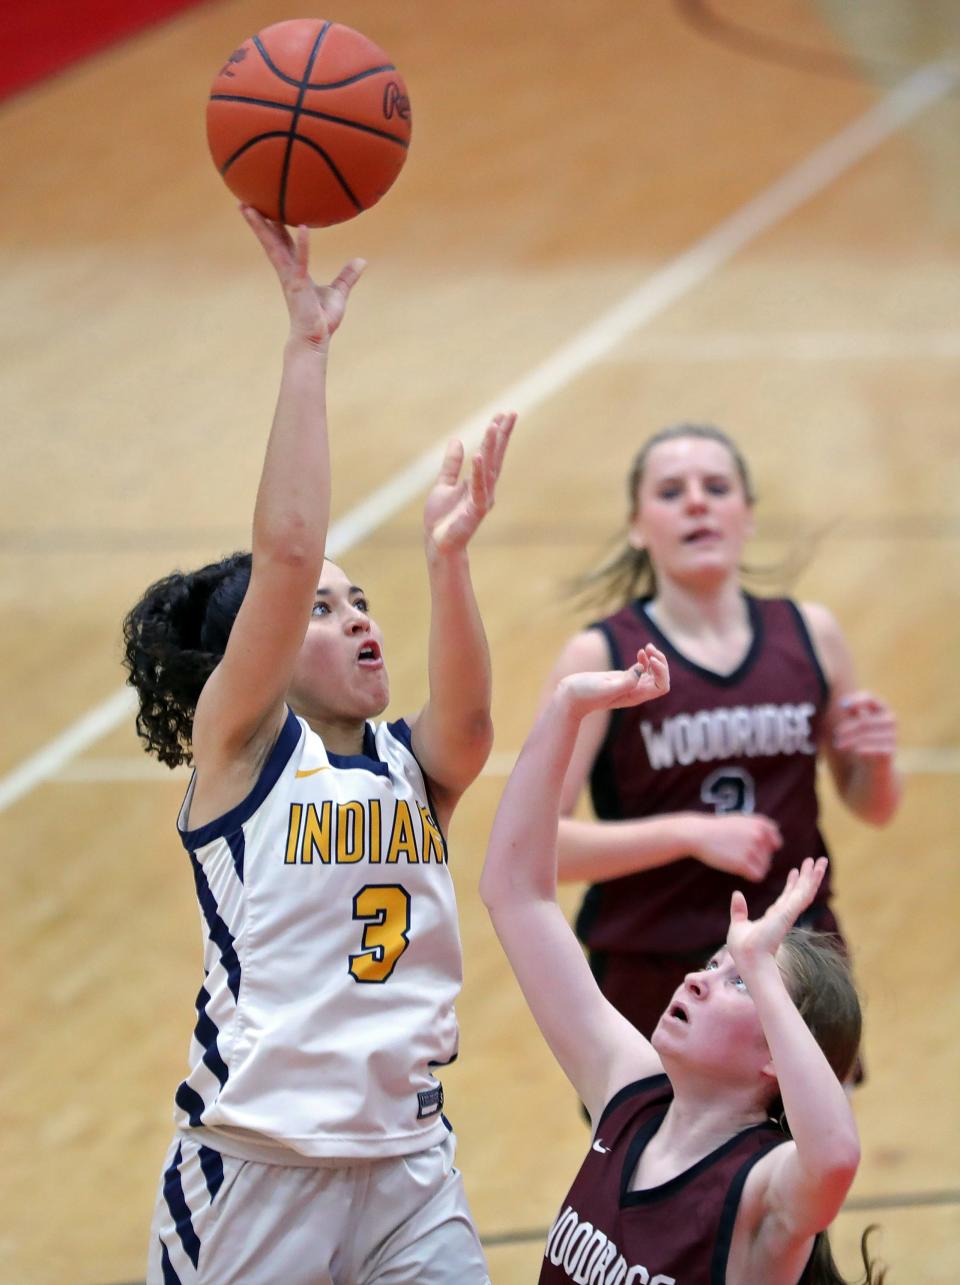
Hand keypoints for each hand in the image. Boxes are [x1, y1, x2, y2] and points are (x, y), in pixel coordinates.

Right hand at [241, 204, 364, 346]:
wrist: (316, 340)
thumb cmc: (323, 320)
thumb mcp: (339, 292)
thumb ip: (347, 276)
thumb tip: (362, 261)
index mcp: (295, 271)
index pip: (282, 243)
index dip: (273, 226)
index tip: (265, 207)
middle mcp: (288, 271)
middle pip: (270, 240)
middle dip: (257, 221)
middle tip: (244, 201)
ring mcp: (291, 277)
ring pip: (273, 246)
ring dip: (262, 226)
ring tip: (248, 208)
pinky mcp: (299, 285)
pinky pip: (302, 261)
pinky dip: (304, 245)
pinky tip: (304, 228)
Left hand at [423, 412, 515, 553]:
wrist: (437, 543)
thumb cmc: (442, 518)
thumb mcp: (444, 484)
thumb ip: (452, 464)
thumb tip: (457, 440)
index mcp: (478, 481)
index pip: (491, 453)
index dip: (497, 434)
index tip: (504, 414)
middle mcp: (485, 488)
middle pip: (496, 456)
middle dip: (502, 435)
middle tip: (510, 413)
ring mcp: (482, 498)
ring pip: (490, 468)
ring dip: (492, 446)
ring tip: (494, 425)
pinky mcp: (476, 510)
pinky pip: (478, 488)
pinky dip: (479, 472)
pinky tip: (479, 455)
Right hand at [559, 646, 669, 717]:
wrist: (570, 696)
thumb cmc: (586, 694)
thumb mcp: (606, 687)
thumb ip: (626, 681)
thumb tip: (642, 669)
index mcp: (635, 696)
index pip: (661, 687)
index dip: (662, 672)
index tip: (651, 660)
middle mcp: (636, 692)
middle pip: (661, 679)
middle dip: (661, 663)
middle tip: (650, 648)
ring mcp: (630, 685)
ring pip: (654, 673)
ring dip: (655, 659)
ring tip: (647, 647)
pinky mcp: (622, 678)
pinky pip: (642, 669)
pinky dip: (646, 659)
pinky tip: (640, 652)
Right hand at [689, 813, 781, 881]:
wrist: (699, 834)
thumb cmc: (719, 828)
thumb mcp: (742, 820)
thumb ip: (760, 826)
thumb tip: (777, 837)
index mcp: (761, 824)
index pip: (776, 843)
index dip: (764, 849)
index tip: (750, 849)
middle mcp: (759, 835)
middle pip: (769, 857)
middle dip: (757, 859)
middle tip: (738, 855)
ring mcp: (752, 849)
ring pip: (764, 867)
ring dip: (752, 868)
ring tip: (737, 861)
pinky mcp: (743, 863)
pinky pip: (758, 876)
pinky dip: (750, 875)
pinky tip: (739, 870)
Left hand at [727, 856, 827, 974]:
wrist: (749, 957)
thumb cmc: (743, 948)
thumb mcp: (739, 925)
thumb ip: (739, 910)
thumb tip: (736, 894)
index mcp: (773, 918)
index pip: (786, 898)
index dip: (791, 884)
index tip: (794, 871)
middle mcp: (784, 914)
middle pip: (799, 891)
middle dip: (807, 876)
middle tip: (814, 861)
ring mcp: (789, 913)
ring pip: (806, 890)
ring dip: (814, 875)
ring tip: (822, 860)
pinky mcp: (790, 912)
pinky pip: (804, 893)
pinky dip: (812, 880)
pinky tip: (817, 869)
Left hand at [832, 692, 896, 759]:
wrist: (875, 764)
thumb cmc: (865, 738)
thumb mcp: (858, 722)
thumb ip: (853, 710)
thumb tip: (844, 705)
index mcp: (882, 708)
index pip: (870, 699)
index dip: (856, 701)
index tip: (842, 706)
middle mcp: (890, 720)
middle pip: (864, 722)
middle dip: (847, 728)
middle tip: (836, 734)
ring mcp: (892, 735)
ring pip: (866, 736)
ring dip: (849, 740)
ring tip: (838, 745)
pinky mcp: (890, 751)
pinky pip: (874, 749)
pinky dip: (863, 749)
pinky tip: (855, 751)